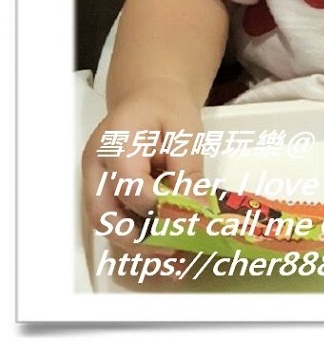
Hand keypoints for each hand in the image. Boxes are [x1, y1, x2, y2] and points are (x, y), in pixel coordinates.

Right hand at [81, 80, 204, 257]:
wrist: (148, 99)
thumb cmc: (167, 110)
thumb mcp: (186, 131)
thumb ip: (188, 170)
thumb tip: (196, 210)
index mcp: (115, 143)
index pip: (129, 185)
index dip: (159, 206)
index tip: (190, 219)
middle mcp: (95, 167)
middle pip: (104, 215)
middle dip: (139, 240)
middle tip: (175, 251)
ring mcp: (94, 183)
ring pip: (107, 225)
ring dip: (138, 245)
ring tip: (174, 258)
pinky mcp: (102, 194)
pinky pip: (115, 221)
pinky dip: (138, 237)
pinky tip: (166, 248)